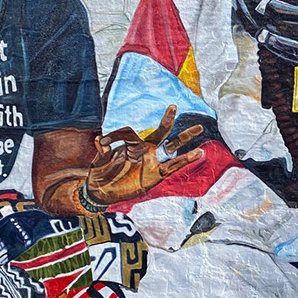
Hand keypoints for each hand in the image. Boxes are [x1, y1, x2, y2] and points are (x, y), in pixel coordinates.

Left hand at [83, 104, 203, 205]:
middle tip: (174, 106)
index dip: (116, 136)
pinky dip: (185, 160)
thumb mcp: (99, 162)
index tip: (102, 142)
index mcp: (130, 143)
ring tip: (199, 127)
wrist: (102, 191)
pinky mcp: (155, 175)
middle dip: (167, 120)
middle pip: (160, 132)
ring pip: (171, 146)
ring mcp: (152, 161)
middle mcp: (144, 150)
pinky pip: (172, 167)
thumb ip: (103, 152)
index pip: (130, 133)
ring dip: (184, 137)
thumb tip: (99, 140)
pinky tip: (198, 153)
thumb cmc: (100, 173)